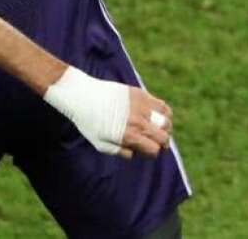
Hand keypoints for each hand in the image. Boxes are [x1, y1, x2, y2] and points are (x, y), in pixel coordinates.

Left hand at [43, 66, 171, 158]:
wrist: (81, 95)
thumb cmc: (88, 121)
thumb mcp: (101, 143)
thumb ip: (120, 152)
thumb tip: (136, 153)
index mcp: (128, 135)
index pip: (154, 150)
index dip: (151, 153)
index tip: (145, 150)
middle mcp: (137, 121)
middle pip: (163, 138)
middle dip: (161, 143)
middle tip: (155, 142)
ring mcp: (140, 106)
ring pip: (166, 122)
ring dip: (165, 128)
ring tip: (157, 129)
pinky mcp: (140, 94)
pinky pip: (162, 105)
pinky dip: (165, 113)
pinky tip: (158, 116)